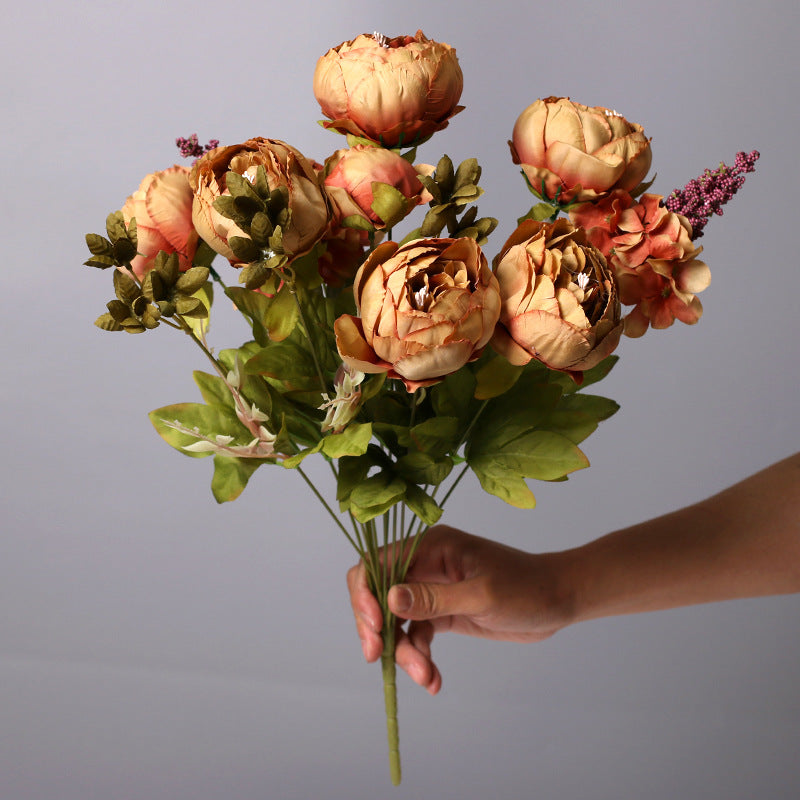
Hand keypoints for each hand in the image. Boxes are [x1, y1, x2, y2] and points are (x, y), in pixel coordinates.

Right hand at [347, 525, 571, 693]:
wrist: (558, 600)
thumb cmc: (526, 588)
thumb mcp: (481, 595)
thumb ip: (435, 599)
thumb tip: (390, 599)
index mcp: (431, 546)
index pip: (377, 562)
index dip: (366, 593)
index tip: (376, 626)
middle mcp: (425, 564)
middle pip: (379, 593)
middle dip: (376, 627)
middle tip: (379, 657)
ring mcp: (432, 590)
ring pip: (397, 621)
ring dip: (403, 650)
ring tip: (424, 676)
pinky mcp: (443, 613)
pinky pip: (417, 635)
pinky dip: (420, 658)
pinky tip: (433, 680)